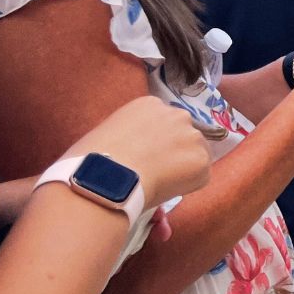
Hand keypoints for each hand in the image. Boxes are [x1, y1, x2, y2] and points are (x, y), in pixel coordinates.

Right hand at [64, 96, 211, 210]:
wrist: (105, 177)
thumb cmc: (92, 158)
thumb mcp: (109, 134)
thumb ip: (129, 135)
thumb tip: (133, 152)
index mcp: (150, 105)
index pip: (162, 123)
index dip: (154, 143)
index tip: (143, 156)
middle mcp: (176, 114)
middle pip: (182, 134)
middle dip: (172, 151)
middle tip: (153, 171)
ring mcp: (192, 135)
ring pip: (194, 153)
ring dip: (182, 166)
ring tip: (157, 182)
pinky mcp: (202, 159)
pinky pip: (199, 175)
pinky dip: (187, 185)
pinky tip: (165, 189)